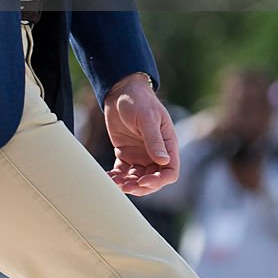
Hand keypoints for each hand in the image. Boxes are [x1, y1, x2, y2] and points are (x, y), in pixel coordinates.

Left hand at [104, 74, 179, 195]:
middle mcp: (155, 153)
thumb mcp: (147, 119)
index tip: (143, 181)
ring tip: (114, 182)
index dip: (159, 181)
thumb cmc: (139, 100)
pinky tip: (108, 178)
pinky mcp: (125, 154)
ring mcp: (140, 155)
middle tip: (125, 186)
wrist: (120, 91)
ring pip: (137, 179)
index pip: (170, 172)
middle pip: (153, 180)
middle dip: (140, 186)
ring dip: (127, 184)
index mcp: (167, 145)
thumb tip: (164, 162)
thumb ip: (154, 140)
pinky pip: (123, 171)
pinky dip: (117, 177)